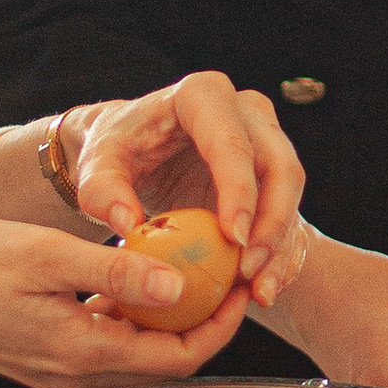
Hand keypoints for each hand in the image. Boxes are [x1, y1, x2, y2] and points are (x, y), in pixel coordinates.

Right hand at [0, 219, 253, 387]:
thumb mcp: (45, 256)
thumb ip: (114, 273)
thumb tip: (176, 286)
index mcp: (81, 353)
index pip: (178, 357)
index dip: (219, 325)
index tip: (240, 286)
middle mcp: (75, 375)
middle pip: (164, 359)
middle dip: (202, 320)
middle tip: (226, 272)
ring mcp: (60, 372)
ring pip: (137, 352)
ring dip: (167, 318)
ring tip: (193, 269)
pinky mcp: (47, 359)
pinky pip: (106, 344)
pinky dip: (131, 317)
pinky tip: (136, 277)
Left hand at [69, 74, 306, 296]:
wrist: (133, 148)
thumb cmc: (117, 148)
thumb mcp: (97, 164)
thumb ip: (102, 190)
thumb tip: (127, 224)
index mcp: (203, 96)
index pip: (232, 143)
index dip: (239, 191)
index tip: (233, 239)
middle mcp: (245, 111)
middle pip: (279, 165)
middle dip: (272, 223)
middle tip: (248, 270)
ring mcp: (264, 138)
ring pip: (290, 191)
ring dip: (281, 245)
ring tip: (259, 292)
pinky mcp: (270, 171)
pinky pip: (287, 212)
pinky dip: (279, 253)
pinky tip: (262, 289)